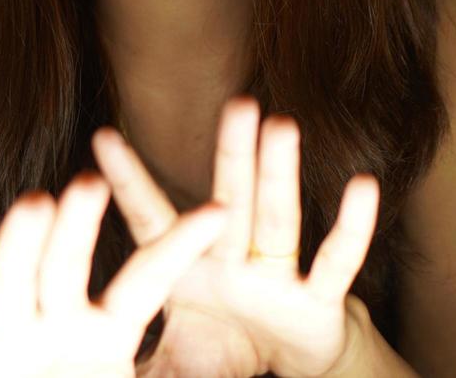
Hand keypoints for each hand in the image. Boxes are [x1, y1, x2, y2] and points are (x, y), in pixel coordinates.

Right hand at [0, 170, 228, 377]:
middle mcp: (53, 322)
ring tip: (34, 204)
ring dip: (20, 244)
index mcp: (106, 331)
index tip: (220, 212)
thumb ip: (183, 375)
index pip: (146, 278)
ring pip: (9, 281)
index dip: (178, 246)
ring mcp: (5, 339)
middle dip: (79, 226)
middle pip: (67, 263)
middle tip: (93, 184)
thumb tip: (258, 375)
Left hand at [93, 97, 380, 377]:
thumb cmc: (225, 350)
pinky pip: (336, 260)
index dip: (130, 181)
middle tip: (236, 103)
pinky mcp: (319, 300)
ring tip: (281, 124)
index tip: (102, 137)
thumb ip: (147, 355)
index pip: (153, 219)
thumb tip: (94, 358)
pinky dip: (351, 227)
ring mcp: (277, 277)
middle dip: (232, 154)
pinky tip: (361, 187)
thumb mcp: (177, 355)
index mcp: (189, 270)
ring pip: (278, 217)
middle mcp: (233, 262)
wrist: (286, 369)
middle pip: (230, 200)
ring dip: (279, 173)